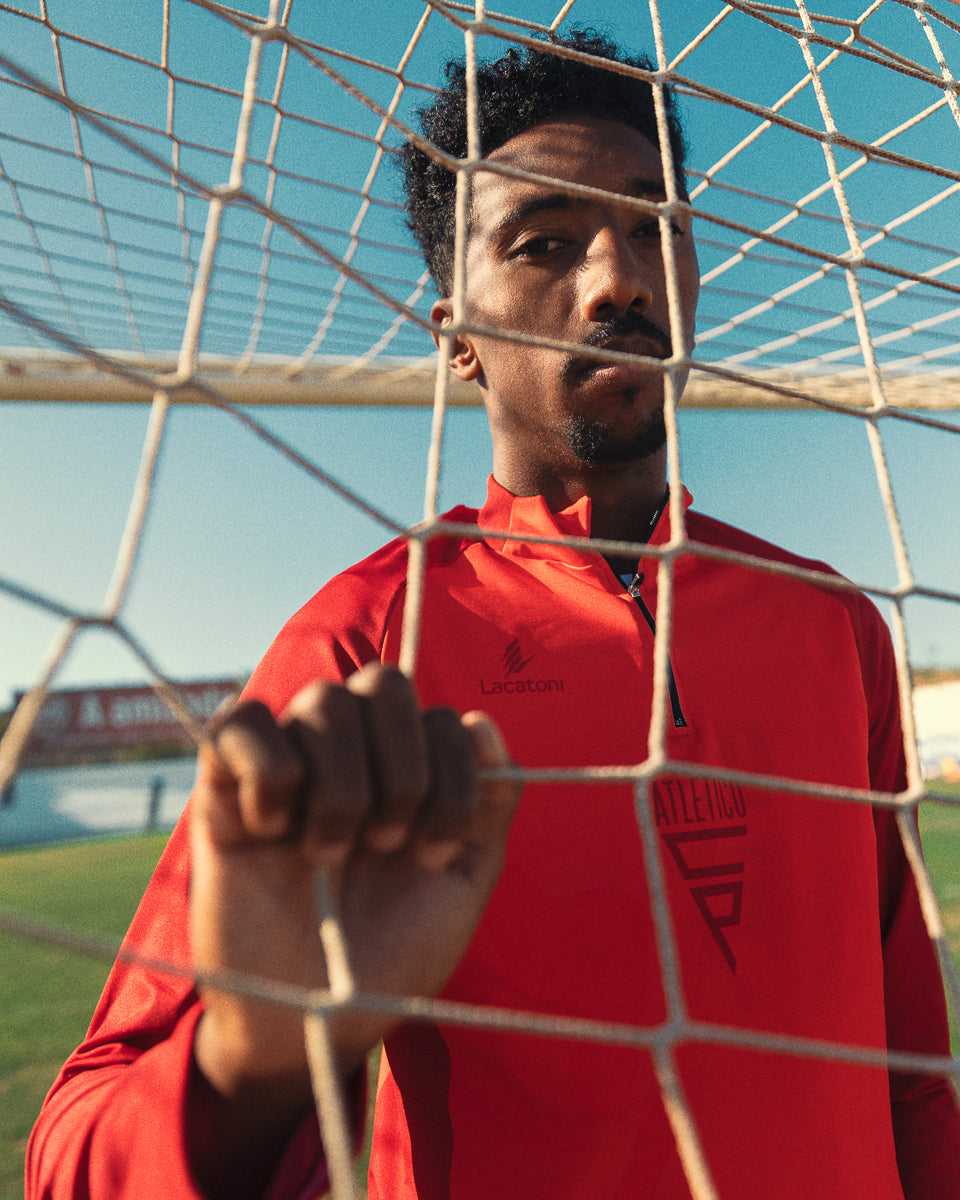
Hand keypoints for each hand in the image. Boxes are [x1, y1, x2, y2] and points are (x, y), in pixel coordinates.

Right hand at [189, 663, 518, 1106]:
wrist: (314, 1023)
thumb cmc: (391, 954)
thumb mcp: (460, 884)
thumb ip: (486, 805)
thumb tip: (481, 723)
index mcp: (409, 770)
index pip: (442, 716)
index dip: (449, 779)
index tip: (430, 853)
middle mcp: (352, 753)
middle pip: (384, 684)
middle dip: (402, 771)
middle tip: (386, 845)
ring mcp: (289, 763)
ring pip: (323, 701)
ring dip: (341, 787)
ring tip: (327, 855)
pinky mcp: (223, 786)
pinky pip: (242, 722)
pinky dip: (269, 771)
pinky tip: (272, 831)